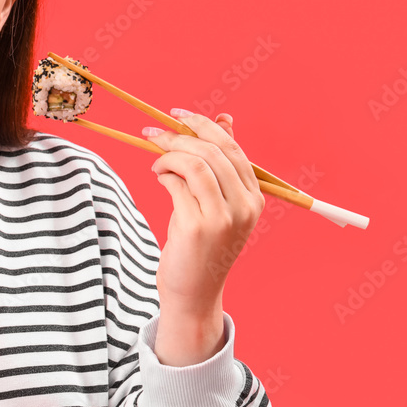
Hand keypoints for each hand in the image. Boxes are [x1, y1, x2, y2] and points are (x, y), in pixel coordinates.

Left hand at [141, 110, 263, 364]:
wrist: (193, 292)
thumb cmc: (201, 243)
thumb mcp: (217, 201)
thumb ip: (220, 162)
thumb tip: (225, 118)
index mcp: (254, 197)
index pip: (231, 147)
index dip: (202, 124)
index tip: (175, 114)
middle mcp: (244, 207)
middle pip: (212, 151)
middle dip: (178, 136)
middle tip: (152, 134)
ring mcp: (223, 218)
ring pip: (194, 163)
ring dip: (167, 155)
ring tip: (156, 163)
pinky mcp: (198, 228)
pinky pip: (176, 184)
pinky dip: (163, 174)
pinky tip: (158, 178)